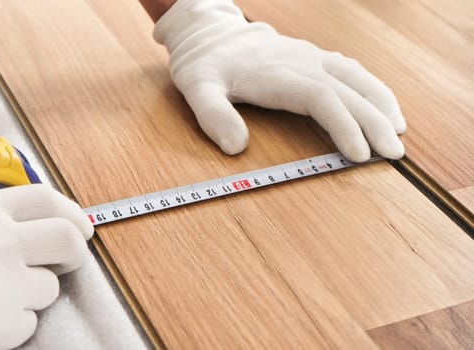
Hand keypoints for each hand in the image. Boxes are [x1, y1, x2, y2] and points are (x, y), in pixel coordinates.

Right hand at [0, 184, 92, 349]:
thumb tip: (24, 227)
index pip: (45, 200)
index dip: (72, 212)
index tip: (82, 226)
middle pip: (65, 238)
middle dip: (76, 252)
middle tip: (69, 262)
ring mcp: (2, 283)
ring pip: (47, 288)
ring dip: (30, 295)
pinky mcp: (0, 324)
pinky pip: (26, 325)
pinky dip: (11, 327)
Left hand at [154, 0, 405, 161]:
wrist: (211, 34)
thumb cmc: (205, 65)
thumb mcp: (197, 89)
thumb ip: (213, 116)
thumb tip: (236, 148)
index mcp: (278, 75)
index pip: (321, 99)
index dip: (344, 126)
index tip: (359, 155)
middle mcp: (302, 63)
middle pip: (348, 91)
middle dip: (374, 123)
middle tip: (393, 154)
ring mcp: (312, 58)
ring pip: (357, 78)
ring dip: (381, 104)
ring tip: (398, 132)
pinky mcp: (314, 57)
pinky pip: (352, 70)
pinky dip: (372, 88)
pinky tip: (384, 105)